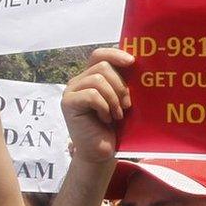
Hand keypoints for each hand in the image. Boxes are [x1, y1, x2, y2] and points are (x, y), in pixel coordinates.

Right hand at [61, 48, 133, 163]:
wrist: (101, 151)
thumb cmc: (114, 127)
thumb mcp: (122, 100)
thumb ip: (123, 83)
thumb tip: (137, 65)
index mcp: (92, 76)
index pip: (99, 55)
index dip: (115, 54)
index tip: (132, 62)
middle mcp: (79, 81)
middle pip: (102, 66)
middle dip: (120, 85)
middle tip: (127, 105)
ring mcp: (71, 91)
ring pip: (97, 80)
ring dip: (113, 98)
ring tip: (117, 115)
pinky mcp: (68, 103)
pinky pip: (91, 95)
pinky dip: (104, 106)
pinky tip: (105, 118)